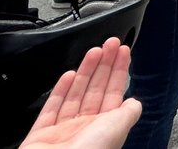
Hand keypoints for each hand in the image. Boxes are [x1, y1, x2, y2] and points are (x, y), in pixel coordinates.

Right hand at [21, 38, 141, 148]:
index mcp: (105, 128)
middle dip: (104, 64)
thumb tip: (136, 101)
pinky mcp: (41, 135)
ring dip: (85, 71)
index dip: (119, 70)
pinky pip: (51, 109)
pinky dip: (59, 91)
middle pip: (96, 89)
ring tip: (94, 50)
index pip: (115, 92)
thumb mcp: (118, 129)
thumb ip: (129, 112)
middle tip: (110, 42)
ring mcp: (63, 131)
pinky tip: (69, 75)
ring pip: (75, 94)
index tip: (122, 51)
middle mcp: (85, 128)